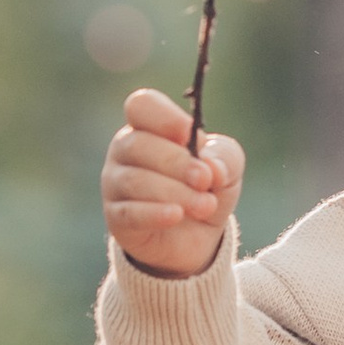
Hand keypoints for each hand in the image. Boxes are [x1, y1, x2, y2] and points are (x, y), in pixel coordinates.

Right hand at [104, 87, 243, 278]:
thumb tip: (211, 166)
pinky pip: (130, 212)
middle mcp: (125, 150)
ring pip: (135, 180)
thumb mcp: (227, 168)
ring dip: (175, 192)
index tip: (189, 135)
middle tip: (205, 180)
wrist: (196, 239)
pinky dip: (155, 213)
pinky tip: (176, 216)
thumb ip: (225, 158)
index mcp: (149, 127)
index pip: (141, 106)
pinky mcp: (117, 217)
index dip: (164, 117)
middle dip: (177, 162)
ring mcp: (115, 183)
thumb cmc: (206, 189)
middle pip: (137, 144)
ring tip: (205, 206)